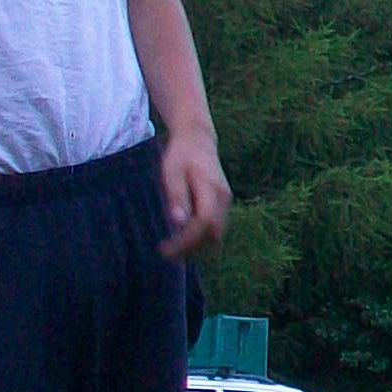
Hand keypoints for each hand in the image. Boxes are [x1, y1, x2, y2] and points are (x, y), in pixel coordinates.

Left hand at [159, 127, 232, 258]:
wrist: (197, 138)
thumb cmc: (181, 154)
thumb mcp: (171, 171)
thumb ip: (176, 196)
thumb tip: (178, 222)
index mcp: (211, 189)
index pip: (204, 222)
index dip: (187, 240)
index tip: (165, 249)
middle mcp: (223, 198)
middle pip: (213, 233)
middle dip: (192, 247)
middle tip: (167, 253)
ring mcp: (225, 201)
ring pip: (216, 232)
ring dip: (196, 244)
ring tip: (173, 248)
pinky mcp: (222, 202)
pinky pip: (214, 226)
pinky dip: (200, 235)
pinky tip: (182, 235)